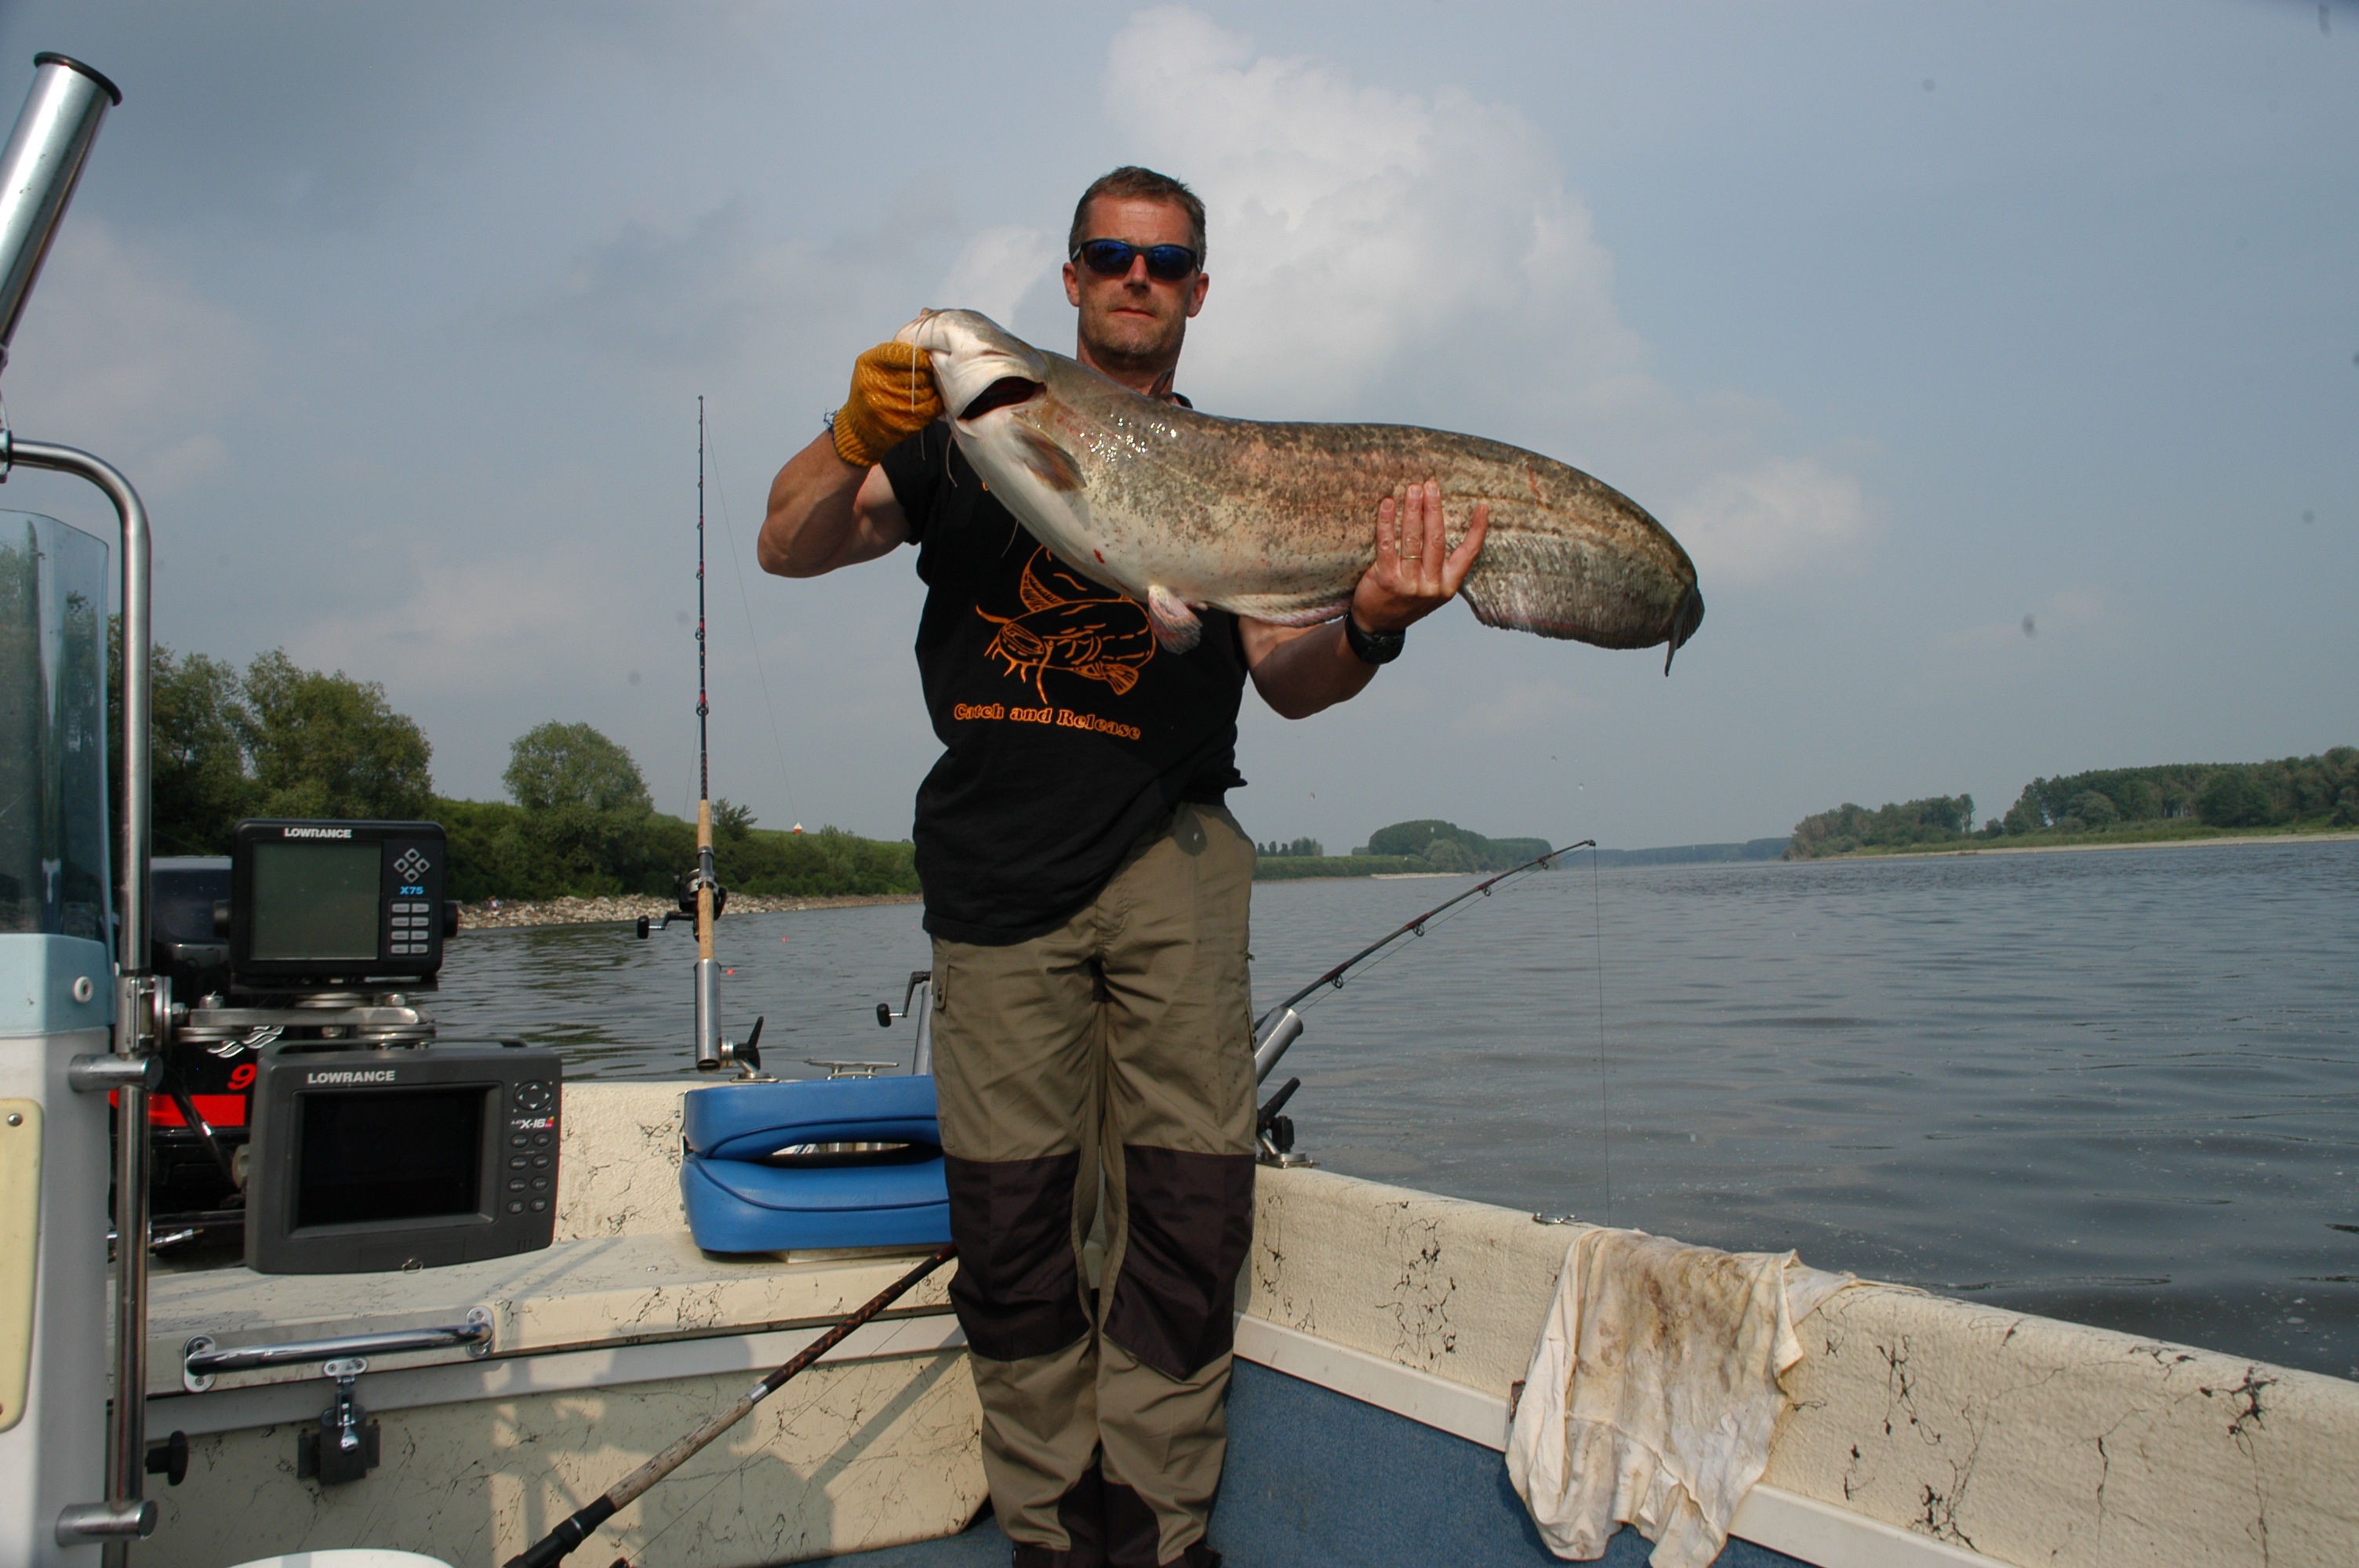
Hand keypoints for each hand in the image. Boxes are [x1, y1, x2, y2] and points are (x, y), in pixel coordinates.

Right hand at [832, 341, 943, 467]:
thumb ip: (894, 353)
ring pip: (925, 392)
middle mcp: (874, 385)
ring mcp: (886, 406)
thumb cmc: (871, 387)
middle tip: (930, 374)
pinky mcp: (899, 423)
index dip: (920, 357)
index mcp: (868, 363)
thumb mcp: (872, 363)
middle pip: (917, 375)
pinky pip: (928, 410)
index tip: (927, 359)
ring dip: (932, 389)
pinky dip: (934, 403)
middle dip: (927, 374)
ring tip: (929, 387)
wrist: (859, 424)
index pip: (902, 354)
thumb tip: (926, 345)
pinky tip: (932, 400)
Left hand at [1350, 479, 1489, 632]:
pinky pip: (1387, 545)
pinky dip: (1387, 522)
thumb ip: (1438, 565)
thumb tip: (1439, 524)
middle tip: (1431, 485)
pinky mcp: (1386, 580)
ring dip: (1413, 510)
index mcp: (1448, 585)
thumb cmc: (1405, 601)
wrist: (1378, 627)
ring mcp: (1409, 584)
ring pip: (1413, 539)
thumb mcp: (1430, 589)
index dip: (1477, 530)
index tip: (1483, 506)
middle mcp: (1431, 585)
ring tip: (1412, 489)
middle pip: (1437, 539)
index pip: (1469, 554)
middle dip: (1434, 509)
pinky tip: (1387, 505)